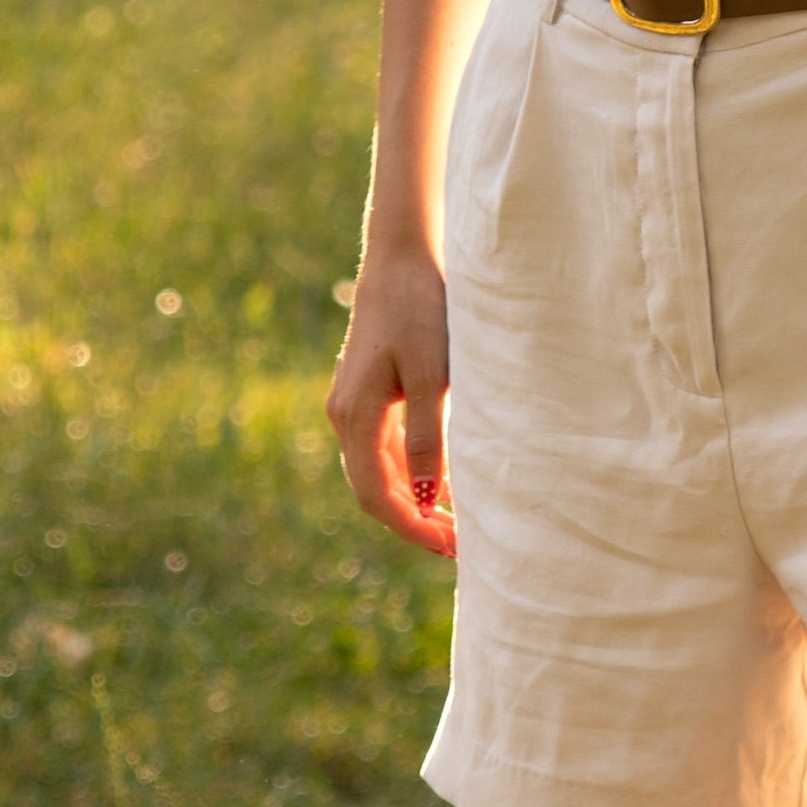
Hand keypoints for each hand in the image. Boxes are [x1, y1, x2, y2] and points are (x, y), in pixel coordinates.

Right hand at [325, 243, 456, 558]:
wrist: (402, 260)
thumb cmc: (420, 310)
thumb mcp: (430, 374)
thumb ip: (427, 436)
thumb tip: (425, 497)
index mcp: (355, 416)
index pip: (376, 495)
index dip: (411, 527)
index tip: (450, 546)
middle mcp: (346, 417)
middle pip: (374, 490)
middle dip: (414, 522)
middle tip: (460, 545)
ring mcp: (354, 407)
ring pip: (380, 472)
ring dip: (414, 501)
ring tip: (457, 523)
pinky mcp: (369, 395)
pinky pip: (385, 449)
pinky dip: (412, 473)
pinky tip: (444, 483)